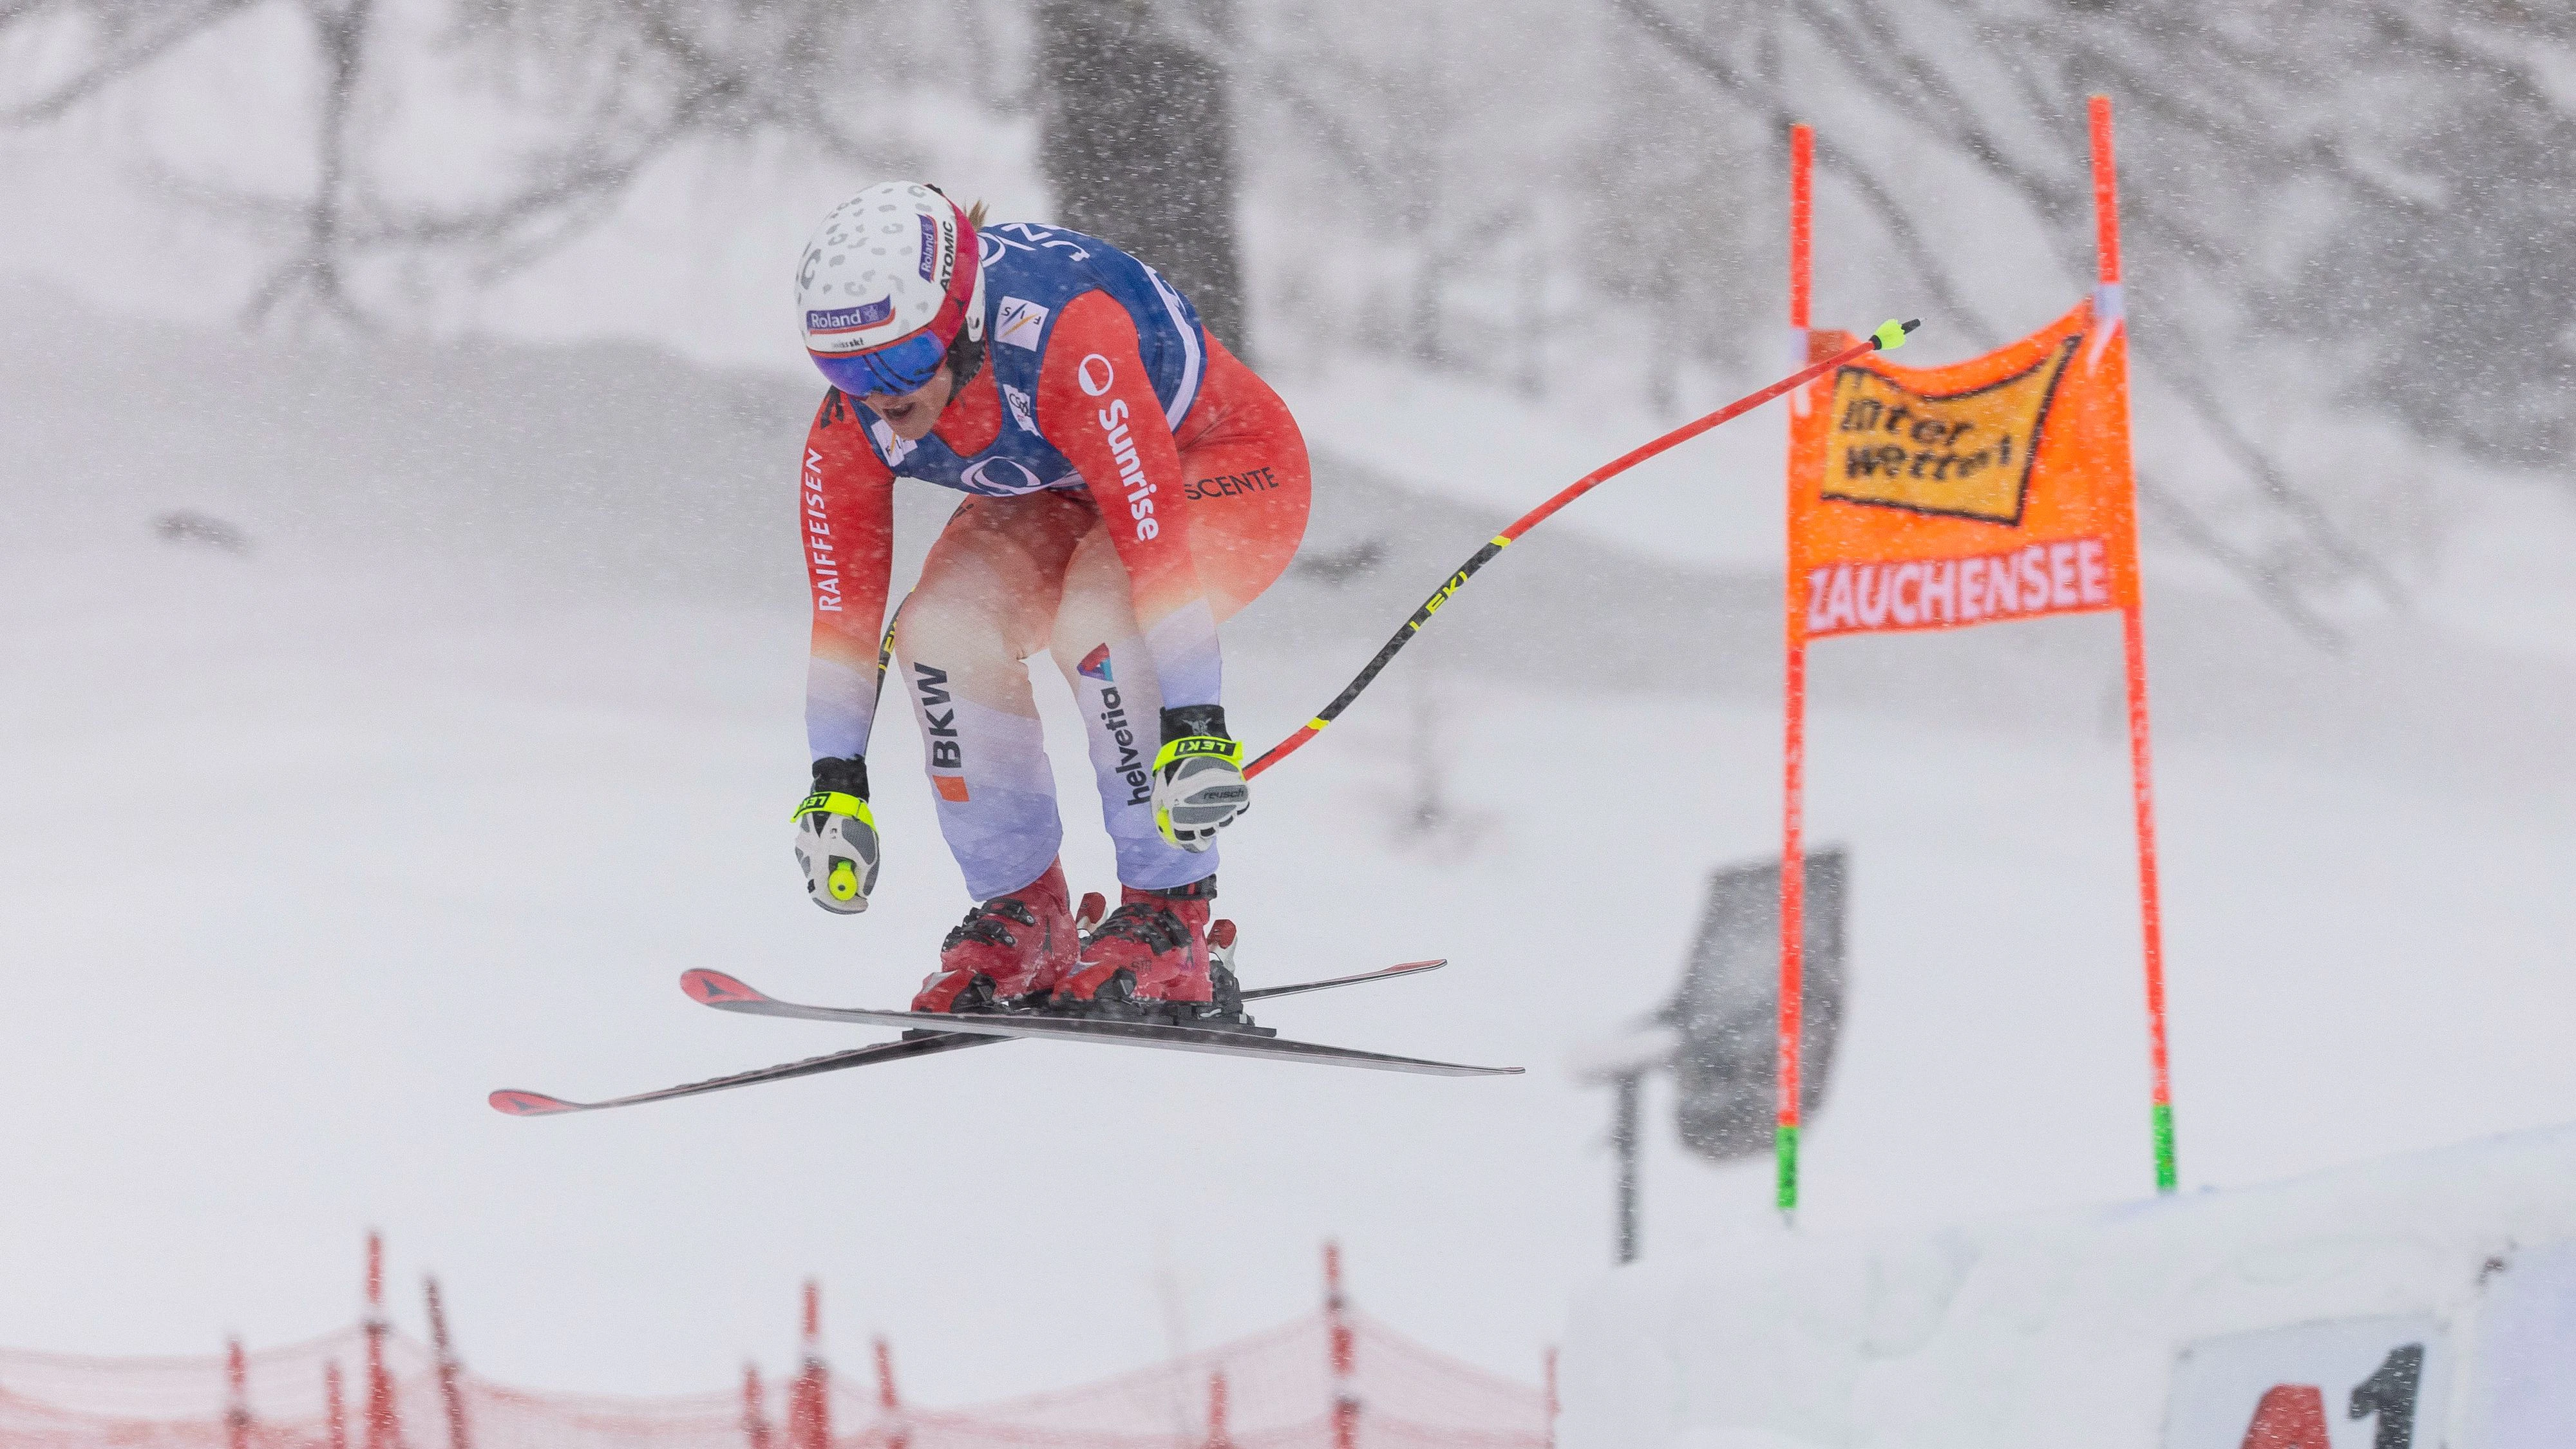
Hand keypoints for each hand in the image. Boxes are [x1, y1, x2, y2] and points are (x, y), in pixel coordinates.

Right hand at [794, 756, 879, 912]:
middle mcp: (805, 859)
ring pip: (823, 871)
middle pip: (823, 887)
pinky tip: (846, 842)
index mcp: (816, 864)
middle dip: (843, 891)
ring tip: (857, 854)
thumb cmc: (851, 821)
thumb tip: (863, 893)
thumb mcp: (867, 851)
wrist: (836, 791)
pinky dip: (834, 859)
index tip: (863, 904)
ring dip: (840, 872)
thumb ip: (865, 876)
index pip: (825, 897)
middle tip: (861, 891)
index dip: (844, 905)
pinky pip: (821, 858)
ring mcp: (803, 849)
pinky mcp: (806, 840)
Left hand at [1151, 705, 1248, 851]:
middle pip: (1208, 832)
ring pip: (1225, 821)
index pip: (1189, 842)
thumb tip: (1167, 830)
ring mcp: (1226, 806)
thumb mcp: (1161, 790)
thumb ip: (1163, 813)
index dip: (1187, 841)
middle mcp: (1208, 816)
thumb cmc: (1174, 765)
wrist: (1197, 741)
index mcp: (1185, 817)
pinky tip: (1222, 791)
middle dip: (1202, 825)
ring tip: (1210, 797)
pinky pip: (1238, 807)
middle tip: (1198, 811)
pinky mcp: (1239, 794)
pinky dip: (1231, 802)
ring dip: (1218, 814)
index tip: (1188, 836)